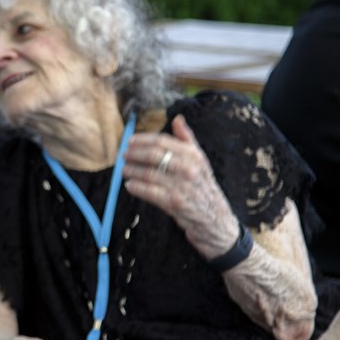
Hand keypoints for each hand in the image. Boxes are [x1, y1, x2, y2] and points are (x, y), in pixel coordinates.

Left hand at [123, 115, 239, 257]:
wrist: (216, 220)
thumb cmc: (203, 187)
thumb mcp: (200, 162)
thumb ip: (187, 140)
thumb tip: (177, 119)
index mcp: (194, 155)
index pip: (162, 141)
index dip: (142, 140)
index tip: (130, 142)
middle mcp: (189, 168)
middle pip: (154, 155)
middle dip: (134, 154)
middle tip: (124, 155)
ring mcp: (182, 186)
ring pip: (149, 173)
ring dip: (132, 170)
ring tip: (123, 169)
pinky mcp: (175, 203)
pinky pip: (150, 192)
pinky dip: (137, 187)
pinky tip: (129, 185)